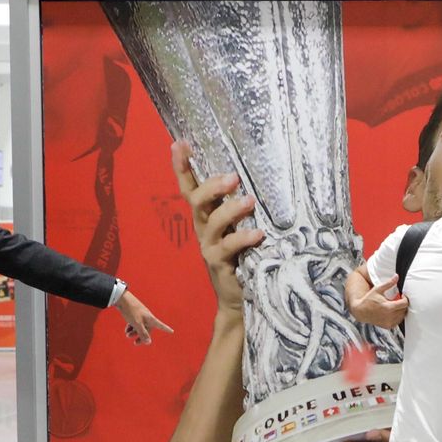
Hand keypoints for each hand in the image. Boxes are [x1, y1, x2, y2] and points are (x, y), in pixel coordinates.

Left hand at [116, 290, 172, 344]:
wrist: (122, 299)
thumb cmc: (131, 310)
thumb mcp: (137, 324)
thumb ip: (143, 333)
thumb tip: (149, 343)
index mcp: (150, 319)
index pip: (161, 325)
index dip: (166, 329)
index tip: (172, 331)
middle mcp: (147, 317)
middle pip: (147, 330)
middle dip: (141, 336)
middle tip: (135, 343)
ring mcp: (141, 315)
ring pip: (140, 327)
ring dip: (134, 332)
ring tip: (127, 335)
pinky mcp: (134, 314)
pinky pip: (135, 323)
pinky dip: (131, 327)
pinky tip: (127, 330)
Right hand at [172, 141, 262, 313]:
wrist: (238, 298)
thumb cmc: (244, 256)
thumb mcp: (239, 228)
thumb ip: (241, 208)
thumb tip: (261, 181)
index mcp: (206, 216)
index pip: (190, 187)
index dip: (182, 167)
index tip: (180, 143)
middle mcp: (203, 228)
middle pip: (197, 200)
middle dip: (212, 186)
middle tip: (233, 177)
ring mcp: (209, 246)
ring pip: (212, 222)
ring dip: (231, 209)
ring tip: (249, 201)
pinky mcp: (219, 263)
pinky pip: (228, 247)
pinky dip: (243, 238)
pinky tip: (257, 234)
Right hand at [350, 276, 408, 327]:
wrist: (361, 311)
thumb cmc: (368, 299)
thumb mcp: (378, 289)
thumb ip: (388, 283)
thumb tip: (396, 276)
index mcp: (388, 307)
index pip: (404, 304)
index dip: (405, 298)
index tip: (402, 296)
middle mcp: (389, 316)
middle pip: (404, 310)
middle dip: (403, 304)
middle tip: (399, 300)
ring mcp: (388, 322)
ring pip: (402, 316)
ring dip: (401, 310)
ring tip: (395, 305)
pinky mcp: (387, 326)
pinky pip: (398, 321)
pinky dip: (398, 317)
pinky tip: (393, 312)